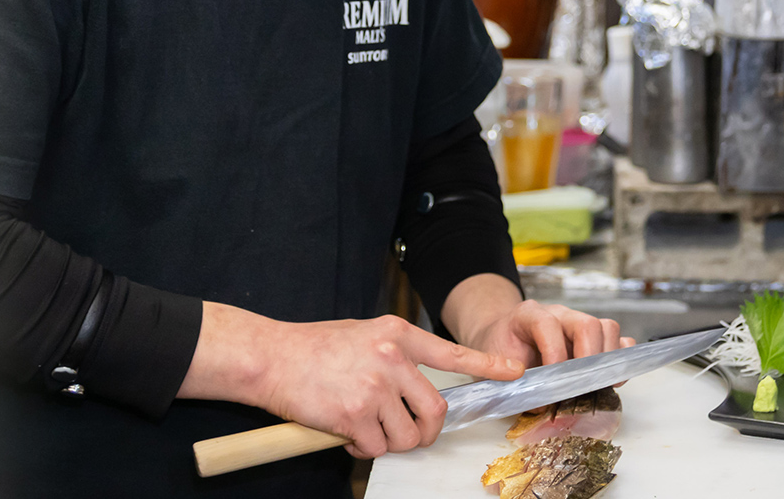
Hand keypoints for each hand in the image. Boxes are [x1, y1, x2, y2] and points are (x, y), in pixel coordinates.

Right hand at [176, 301, 522, 458]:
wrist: (269, 357)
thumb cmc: (312, 348)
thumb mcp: (362, 335)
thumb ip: (392, 355)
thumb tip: (414, 387)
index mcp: (396, 335)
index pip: (451, 353)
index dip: (486, 365)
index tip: (513, 372)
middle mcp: (391, 358)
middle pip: (435, 409)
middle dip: (426, 431)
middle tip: (409, 435)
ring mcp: (374, 386)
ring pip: (407, 434)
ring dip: (391, 442)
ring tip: (366, 431)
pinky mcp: (355, 414)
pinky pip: (377, 446)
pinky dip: (365, 449)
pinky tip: (347, 435)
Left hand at [444, 275, 634, 368]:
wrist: (500, 336)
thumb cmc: (498, 349)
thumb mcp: (491, 363)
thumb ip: (509, 380)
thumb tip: (541, 402)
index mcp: (528, 315)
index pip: (547, 324)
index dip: (554, 352)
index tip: (552, 379)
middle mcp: (558, 314)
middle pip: (586, 324)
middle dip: (588, 358)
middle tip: (581, 386)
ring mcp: (577, 323)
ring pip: (606, 328)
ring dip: (606, 359)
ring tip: (595, 384)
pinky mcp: (592, 336)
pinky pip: (616, 339)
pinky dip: (618, 359)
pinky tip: (609, 379)